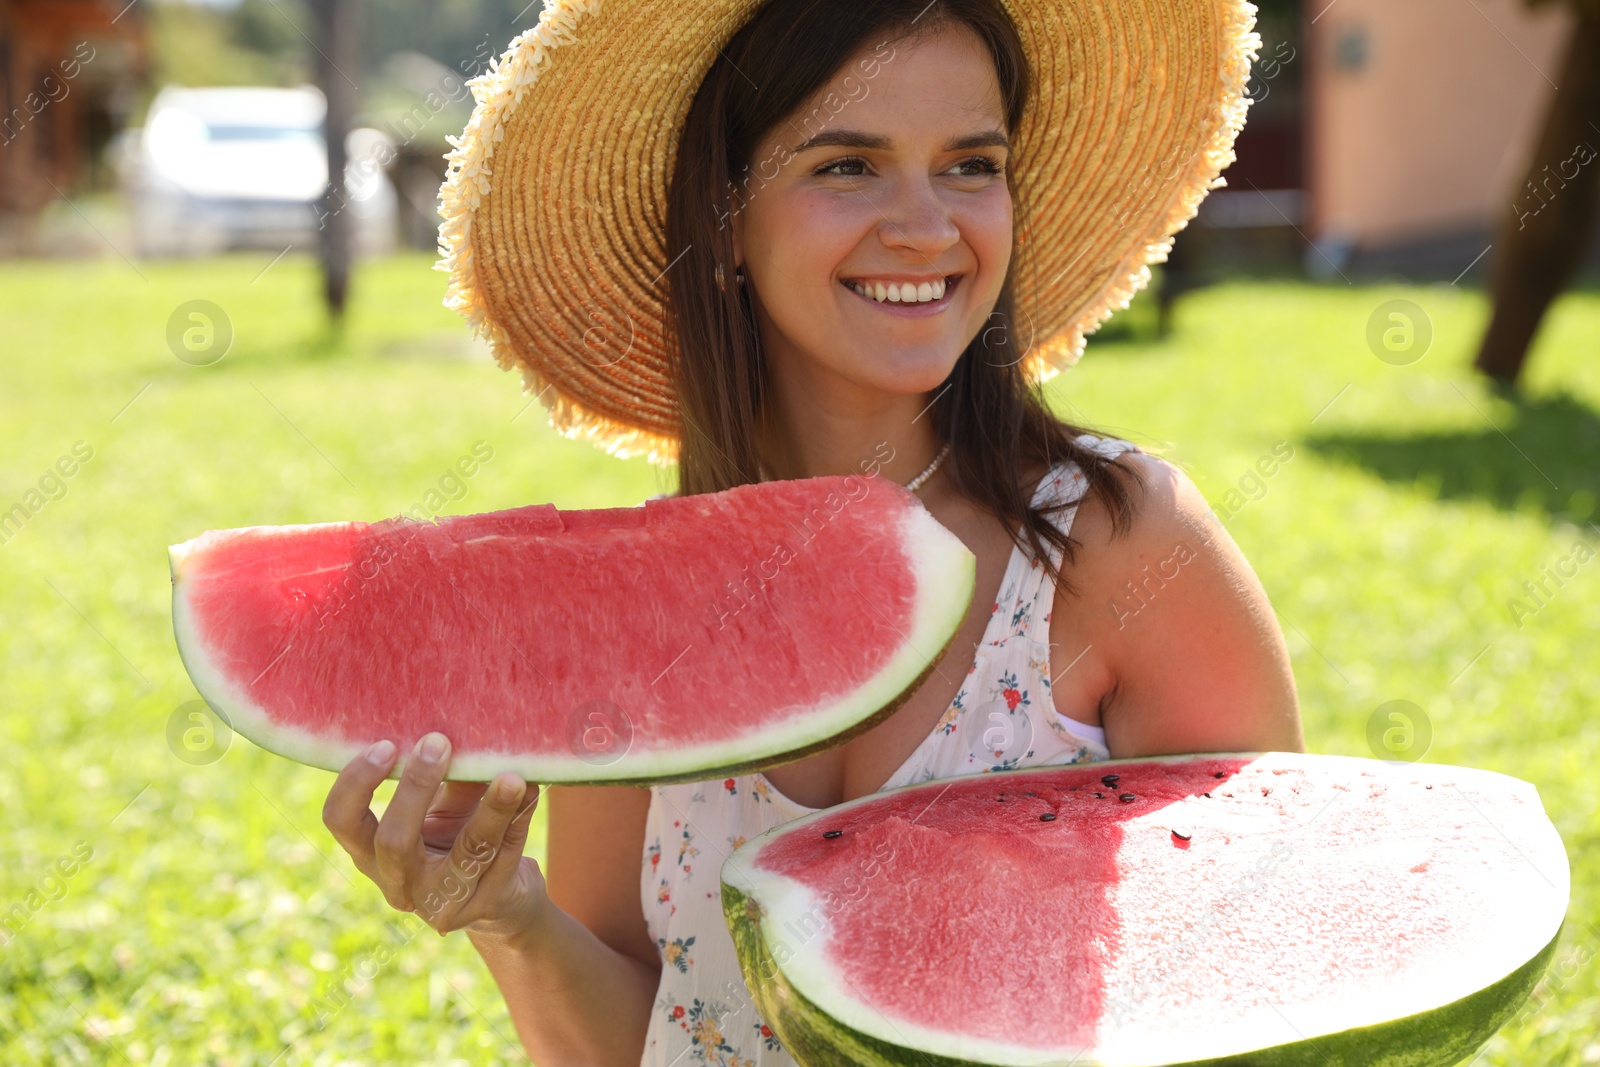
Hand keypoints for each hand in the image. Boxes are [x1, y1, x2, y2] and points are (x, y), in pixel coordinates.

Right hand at [322, 732, 549, 943]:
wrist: (501, 900)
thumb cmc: (460, 841)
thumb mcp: (444, 810)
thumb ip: (445, 776)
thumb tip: (455, 723)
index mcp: (373, 855)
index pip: (342, 823)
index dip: (356, 784)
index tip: (385, 745)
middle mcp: (402, 884)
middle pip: (393, 842)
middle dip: (415, 788)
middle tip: (437, 742)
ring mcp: (446, 900)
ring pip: (467, 850)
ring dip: (491, 808)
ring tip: (510, 776)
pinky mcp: (490, 901)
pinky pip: (508, 852)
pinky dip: (521, 814)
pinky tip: (532, 785)